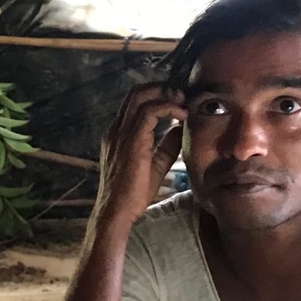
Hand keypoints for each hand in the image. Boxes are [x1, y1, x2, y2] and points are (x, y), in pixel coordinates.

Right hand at [91, 83, 185, 234]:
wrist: (117, 212)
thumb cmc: (133, 194)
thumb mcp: (155, 164)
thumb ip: (167, 146)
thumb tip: (182, 129)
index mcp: (119, 134)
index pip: (135, 101)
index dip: (157, 94)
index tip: (178, 99)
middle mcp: (116, 129)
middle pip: (136, 92)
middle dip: (162, 88)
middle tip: (182, 95)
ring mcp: (121, 133)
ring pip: (141, 97)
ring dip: (166, 95)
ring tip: (183, 102)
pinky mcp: (132, 141)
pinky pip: (149, 112)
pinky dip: (168, 107)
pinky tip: (182, 115)